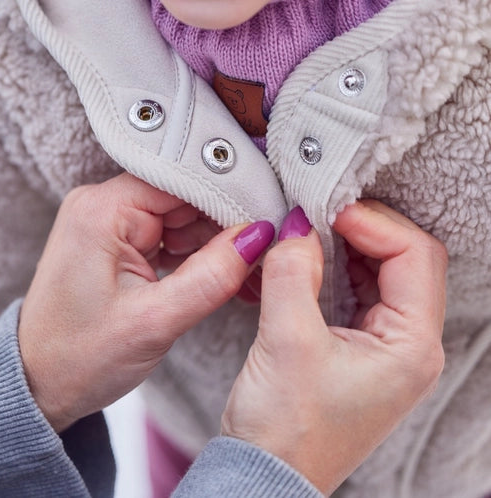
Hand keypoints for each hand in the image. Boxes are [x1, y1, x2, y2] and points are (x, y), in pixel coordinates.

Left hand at [19, 173, 273, 431]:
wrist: (37, 384)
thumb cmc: (78, 358)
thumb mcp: (154, 321)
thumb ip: (212, 275)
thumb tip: (261, 234)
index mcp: (99, 210)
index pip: (180, 178)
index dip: (229, 194)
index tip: (272, 215)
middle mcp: (100, 206)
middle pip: (183, 195)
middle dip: (227, 223)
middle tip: (269, 251)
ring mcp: (107, 224)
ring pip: (180, 217)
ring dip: (216, 243)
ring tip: (251, 272)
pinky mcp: (115, 244)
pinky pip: (167, 236)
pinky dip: (196, 256)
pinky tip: (225, 276)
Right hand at [221, 201, 446, 494]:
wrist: (265, 476)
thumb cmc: (286, 429)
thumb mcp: (286, 340)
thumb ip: (292, 273)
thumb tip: (295, 225)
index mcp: (411, 346)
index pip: (413, 255)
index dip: (370, 221)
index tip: (323, 208)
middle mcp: (409, 347)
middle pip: (403, 259)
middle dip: (360, 228)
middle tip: (314, 212)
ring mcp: (385, 350)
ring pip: (379, 274)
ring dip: (344, 247)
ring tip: (304, 231)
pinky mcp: (356, 352)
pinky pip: (356, 294)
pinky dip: (332, 270)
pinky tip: (302, 261)